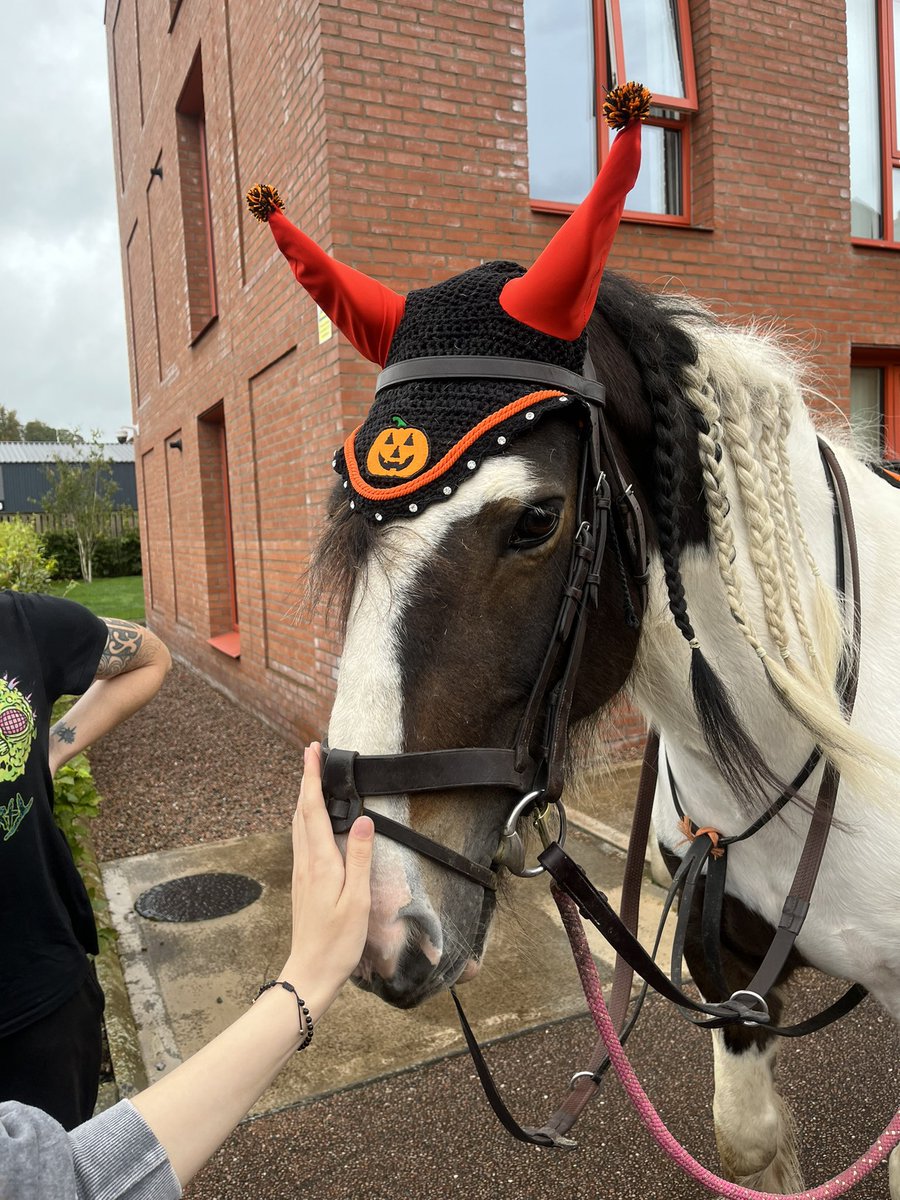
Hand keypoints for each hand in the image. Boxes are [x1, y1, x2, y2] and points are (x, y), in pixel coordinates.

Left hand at [280, 742, 372, 1019]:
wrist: (311, 971)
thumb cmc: (338, 941)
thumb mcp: (357, 900)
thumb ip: (360, 857)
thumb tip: (365, 819)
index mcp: (320, 861)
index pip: (313, 808)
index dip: (311, 777)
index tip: (313, 751)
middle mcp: (305, 861)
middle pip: (301, 811)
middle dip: (306, 779)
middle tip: (313, 754)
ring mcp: (301, 871)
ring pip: (299, 824)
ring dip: (305, 797)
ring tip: (313, 778)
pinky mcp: (303, 881)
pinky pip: (302, 839)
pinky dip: (307, 818)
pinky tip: (314, 821)